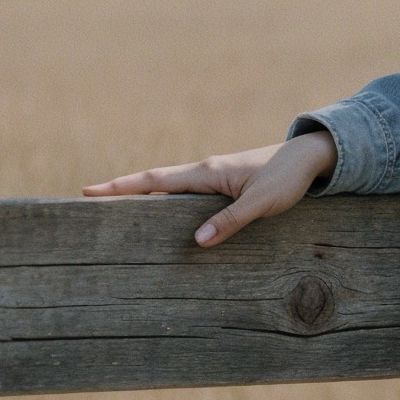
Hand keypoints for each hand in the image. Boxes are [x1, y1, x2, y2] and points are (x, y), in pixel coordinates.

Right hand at [81, 130, 337, 246]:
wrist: (311, 157)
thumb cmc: (287, 178)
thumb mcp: (261, 204)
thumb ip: (230, 221)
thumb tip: (196, 242)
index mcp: (207, 173)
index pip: (154, 180)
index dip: (122, 187)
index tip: (89, 191)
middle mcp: (204, 172)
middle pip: (153, 182)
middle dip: (122, 191)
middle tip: (89, 201)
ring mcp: (213, 176)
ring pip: (168, 187)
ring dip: (143, 196)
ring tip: (116, 212)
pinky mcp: (223, 183)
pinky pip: (185, 193)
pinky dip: (165, 200)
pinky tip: (164, 216)